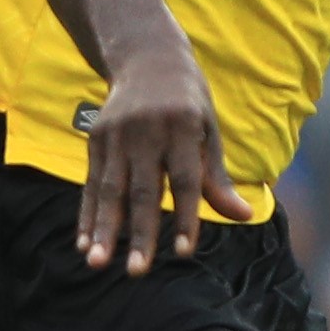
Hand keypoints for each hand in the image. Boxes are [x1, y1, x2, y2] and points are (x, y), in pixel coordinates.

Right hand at [78, 36, 250, 273]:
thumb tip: (245, 216)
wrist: (147, 58)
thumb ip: (218, 177)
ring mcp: (116, 135)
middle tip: (137, 272)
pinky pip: (92, 183)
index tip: (184, 251)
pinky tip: (84, 243)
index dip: (186, 217)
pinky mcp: (95, 138)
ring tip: (97, 263)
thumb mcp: (210, 131)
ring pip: (110, 190)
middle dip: (139, 234)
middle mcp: (146, 132)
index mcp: (182, 128)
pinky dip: (87, 214)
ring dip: (103, 230)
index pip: (186, 180)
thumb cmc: (189, 103)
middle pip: (142, 191)